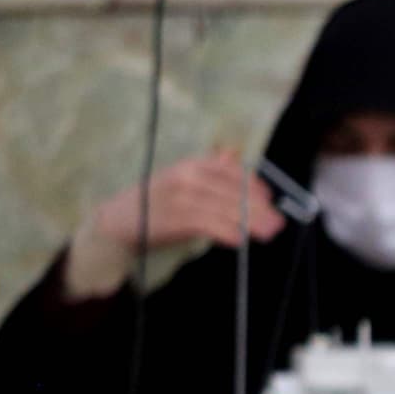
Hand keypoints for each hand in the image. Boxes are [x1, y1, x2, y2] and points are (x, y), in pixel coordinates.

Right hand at [89, 150, 283, 257]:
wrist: (116, 222)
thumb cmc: (156, 203)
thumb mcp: (182, 180)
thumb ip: (209, 169)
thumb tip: (233, 152)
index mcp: (190, 165)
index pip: (230, 171)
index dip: (253, 185)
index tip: (270, 200)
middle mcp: (185, 176)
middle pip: (232, 192)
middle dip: (259, 208)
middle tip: (278, 223)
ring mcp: (178, 197)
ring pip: (224, 209)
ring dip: (249, 223)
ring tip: (267, 234)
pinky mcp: (172, 218)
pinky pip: (207, 224)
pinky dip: (226, 232)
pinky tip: (240, 240)